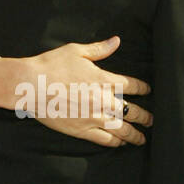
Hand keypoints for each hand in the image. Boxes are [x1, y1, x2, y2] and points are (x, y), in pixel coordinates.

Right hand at [0, 36, 151, 147]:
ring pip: (122, 129)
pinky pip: (105, 140)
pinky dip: (116, 142)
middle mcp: (103, 101)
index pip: (131, 85)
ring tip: (142, 138)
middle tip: (152, 121)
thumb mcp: (76, 51)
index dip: (143, 88)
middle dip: (145, 116)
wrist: (31, 85)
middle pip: (132, 111)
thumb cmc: (51, 65)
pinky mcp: (82, 131)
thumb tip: (116, 41)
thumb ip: (99, 49)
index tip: (148, 91)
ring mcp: (94, 118)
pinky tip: (121, 143)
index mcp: (104, 80)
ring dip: (135, 134)